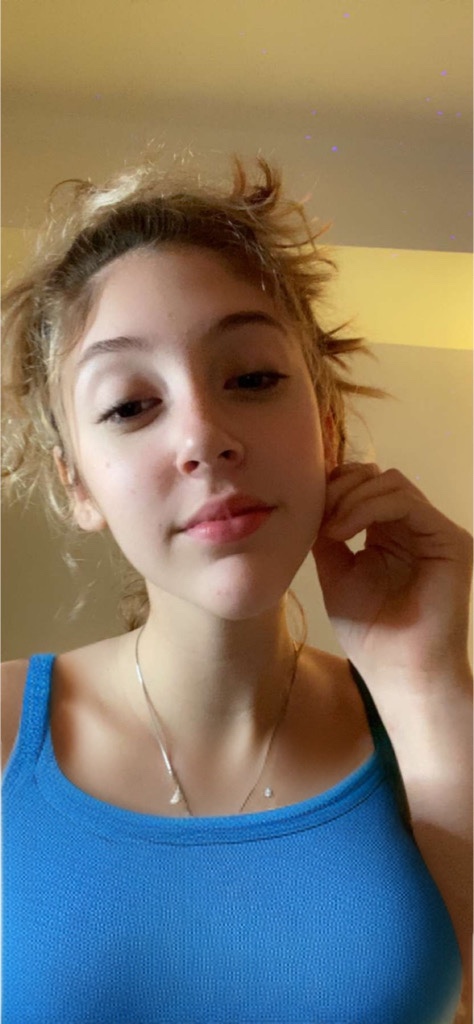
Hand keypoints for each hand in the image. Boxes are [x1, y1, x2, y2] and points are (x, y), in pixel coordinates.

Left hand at [312, 463, 472, 686]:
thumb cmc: (370, 635)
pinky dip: (367, 508)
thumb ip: (327, 536)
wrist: (400, 674)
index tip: (303, 512)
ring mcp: (435, 531)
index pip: (363, 484)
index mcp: (390, 532)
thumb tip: (307, 501)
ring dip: (350, 497)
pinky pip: (405, 502)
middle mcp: (415, 526)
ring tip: (329, 529)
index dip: (331, 487)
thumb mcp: (336, 575)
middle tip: (314, 516)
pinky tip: (342, 532)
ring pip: (391, 482)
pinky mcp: (450, 540)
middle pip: (377, 475)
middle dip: (339, 487)